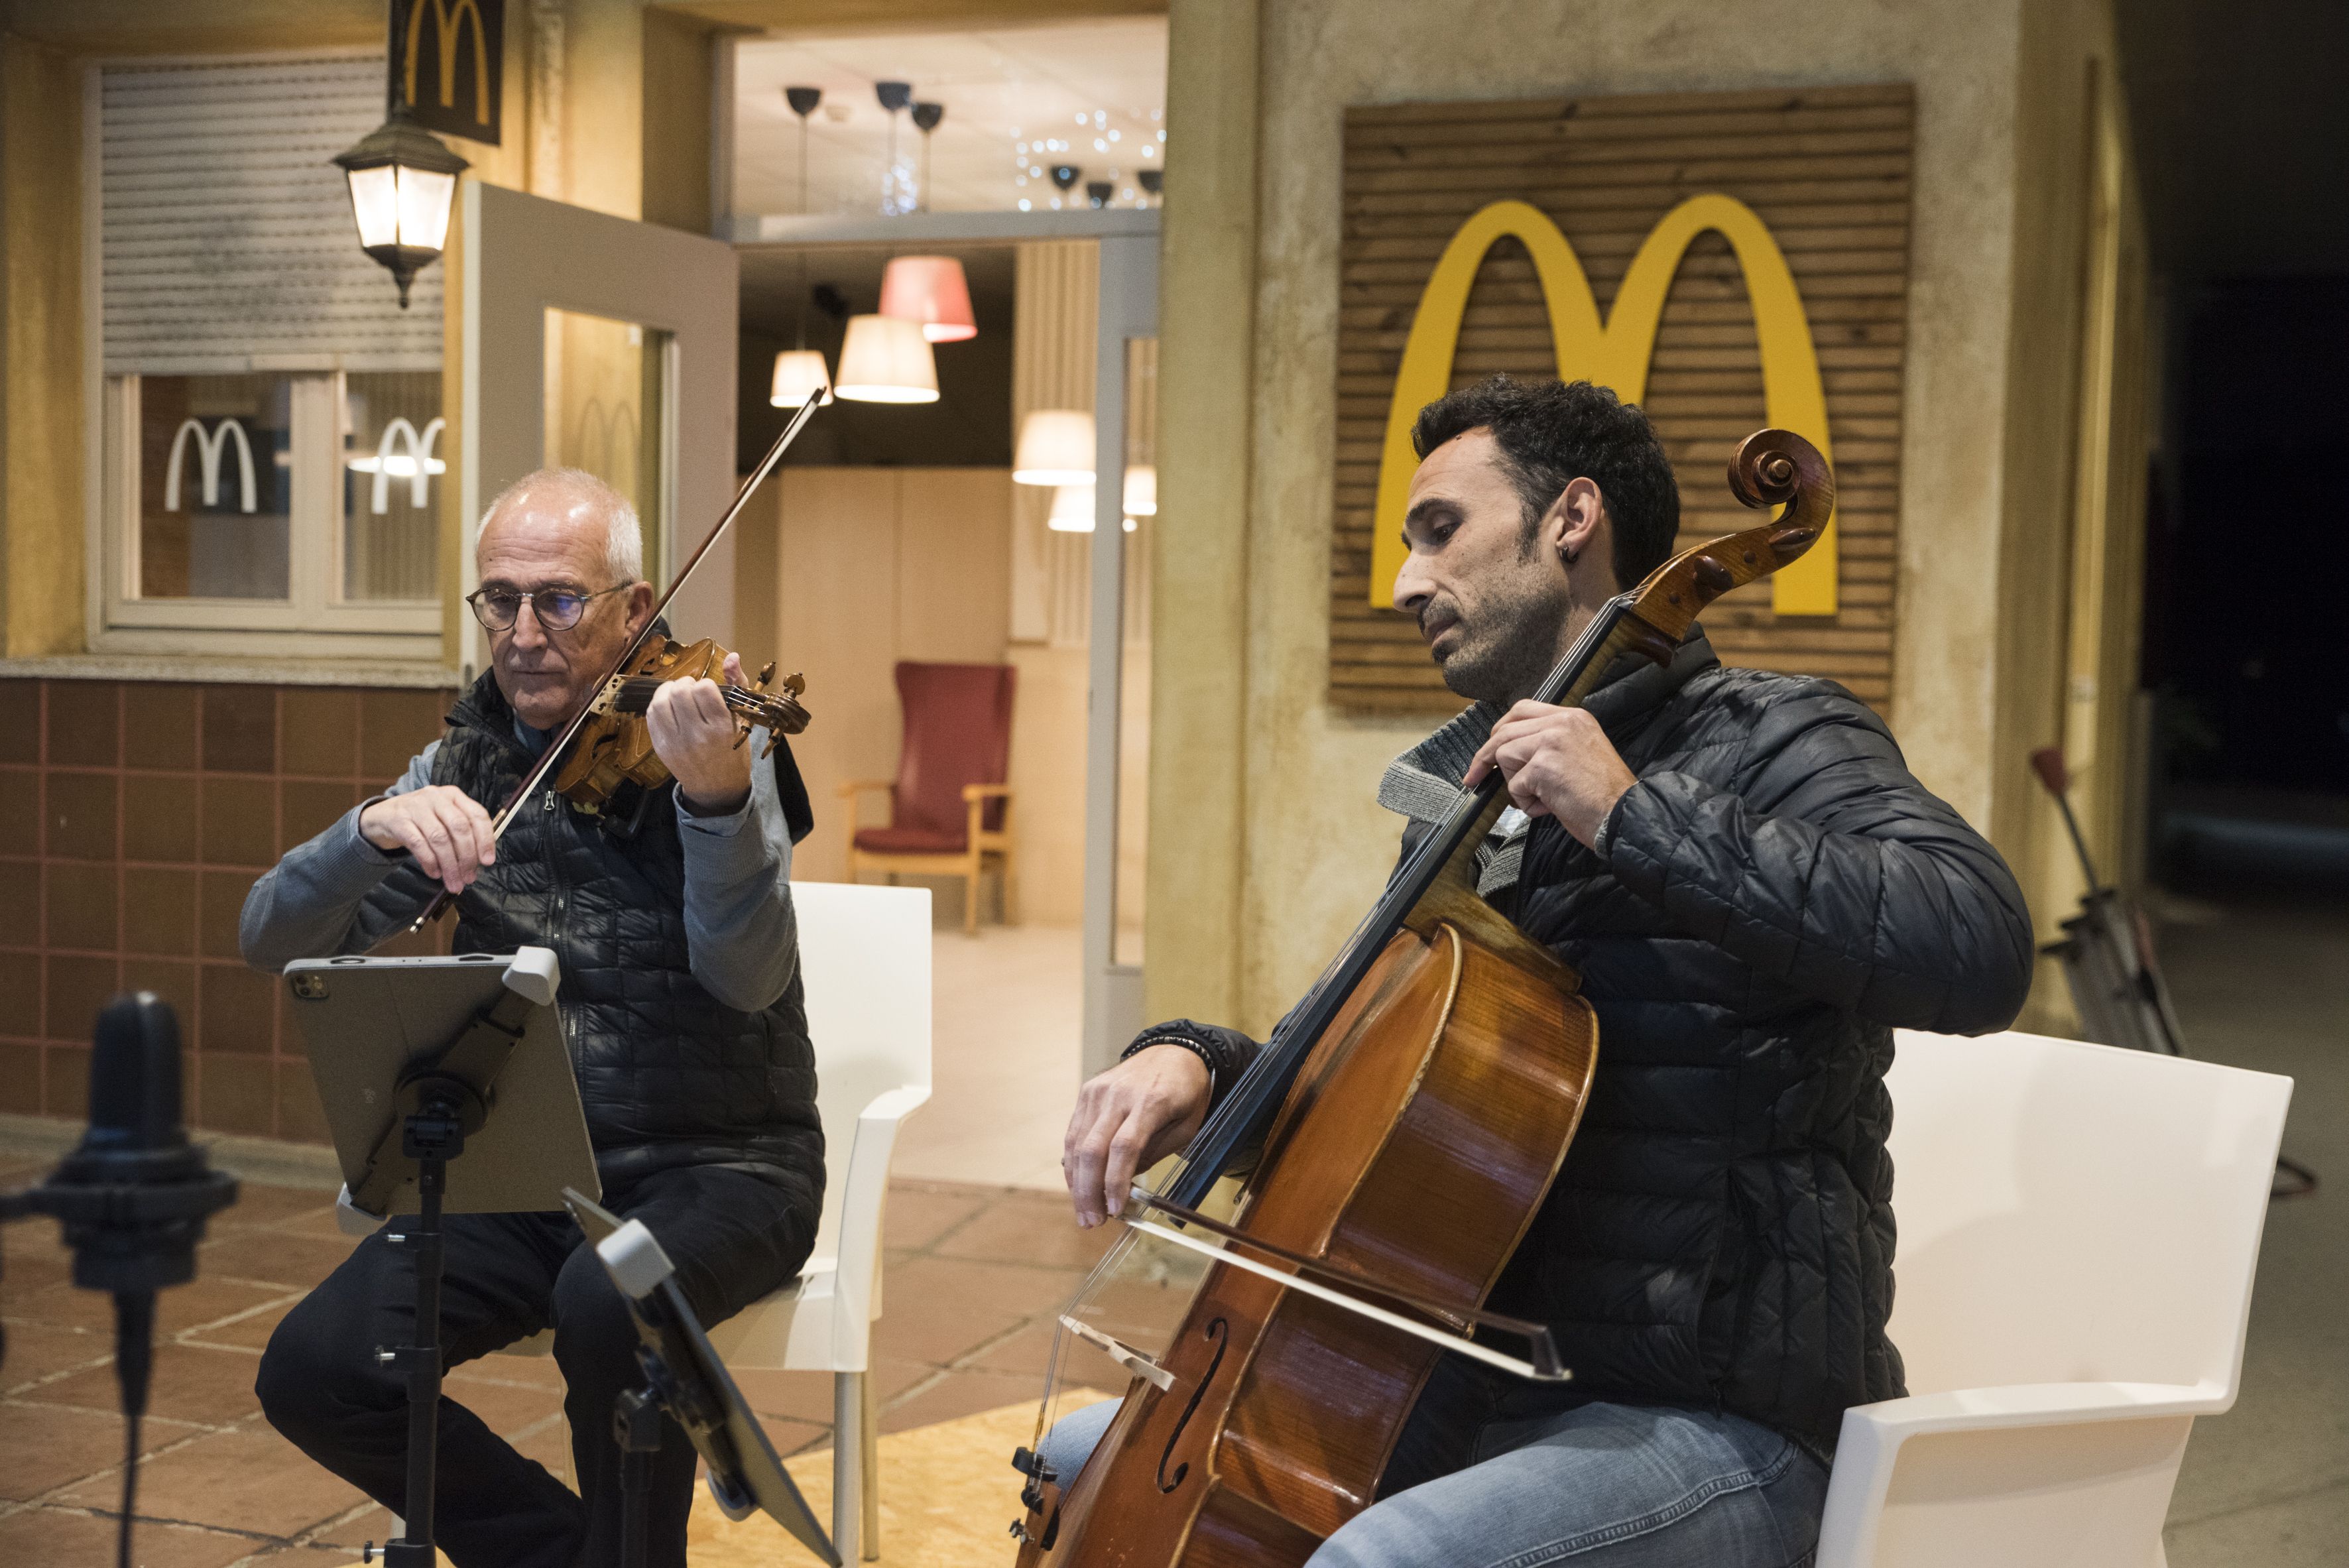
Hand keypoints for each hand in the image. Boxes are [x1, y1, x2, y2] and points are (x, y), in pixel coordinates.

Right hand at [359, 785, 496, 893]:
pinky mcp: (399, 820)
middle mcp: (436, 797)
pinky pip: (418, 844)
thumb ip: (462, 834)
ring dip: (449, 865)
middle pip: (459, 827)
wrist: (384, 815)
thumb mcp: (444, 818)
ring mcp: (416, 807)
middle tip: (469, 878)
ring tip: (454, 883)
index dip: (485, 839)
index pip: (477, 815)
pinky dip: (430, 862)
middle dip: (467, 856)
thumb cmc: (423, 820)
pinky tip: (435, 874)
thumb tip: (479, 862)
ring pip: (439, 838)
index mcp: (454, 795)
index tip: (488, 862)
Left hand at [646, 651, 754, 813]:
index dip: (706, 684)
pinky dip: (658, 705)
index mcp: (721, 729)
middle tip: (692, 691)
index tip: (709, 692)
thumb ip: (737, 686)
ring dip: (669, 691)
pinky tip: (669, 708)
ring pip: (661, 701)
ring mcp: (675, 743)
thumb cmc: (733, 751)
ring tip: (679, 696)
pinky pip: (651, 715)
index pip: (704, 688)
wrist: (716, 788)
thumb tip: (733, 656)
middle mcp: (697, 736)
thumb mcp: (742, 721)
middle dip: (686, 684)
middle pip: (680, 691)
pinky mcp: (660, 747)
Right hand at [1062, 1045, 1211, 1228]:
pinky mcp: (1088, 1091)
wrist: (1175, 1051)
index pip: (1125, 1147)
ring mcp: (1099, 1091)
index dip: (1115, 1182)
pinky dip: (1073, 1162)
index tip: (1116, 1211)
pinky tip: (1078, 1185)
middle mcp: (1119, 1094)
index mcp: (1151, 1101)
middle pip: (1093, 1149)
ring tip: (1084, 1212)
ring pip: (1077, 1143)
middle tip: (1092, 1221)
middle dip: (1089, 1191)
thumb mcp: (1187, 1126)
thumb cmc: (1186, 1093)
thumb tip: (1123, 1184)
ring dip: (1077, 1183)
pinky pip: (1074, 1132)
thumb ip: (1155, 1152)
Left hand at [1463, 701, 1637, 848]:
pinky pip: (1514, 785)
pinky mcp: (1543, 765)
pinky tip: (1550, 807)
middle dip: (1484, 757)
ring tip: (1543, 798)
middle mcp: (1563, 723)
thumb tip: (1512, 754)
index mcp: (1573, 717)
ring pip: (1505, 756)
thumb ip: (1551, 744)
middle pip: (1505, 731)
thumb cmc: (1604, 795)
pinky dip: (1526, 803)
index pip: (1522, 710)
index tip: (1487, 750)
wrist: (1625, 815)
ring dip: (1516, 784)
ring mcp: (1552, 741)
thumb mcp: (1581, 753)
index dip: (1500, 730)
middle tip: (1474, 777)